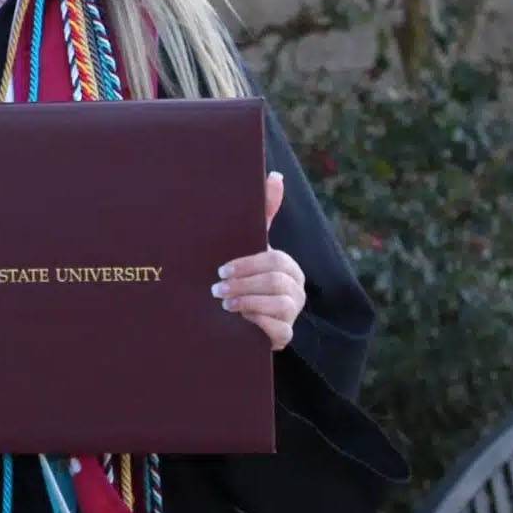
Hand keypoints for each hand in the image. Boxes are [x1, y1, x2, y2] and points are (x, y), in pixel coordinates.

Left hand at [212, 171, 305, 350]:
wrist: (234, 315)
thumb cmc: (242, 273)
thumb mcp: (248, 244)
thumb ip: (263, 211)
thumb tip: (276, 175)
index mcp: (288, 266)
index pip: (275, 260)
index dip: (247, 265)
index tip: (220, 270)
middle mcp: (296, 289)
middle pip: (276, 282)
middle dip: (243, 284)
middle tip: (216, 289)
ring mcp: (292, 314)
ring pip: (279, 306)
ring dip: (247, 303)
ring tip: (224, 303)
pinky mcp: (284, 336)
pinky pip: (279, 331)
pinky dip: (256, 324)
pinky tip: (238, 321)